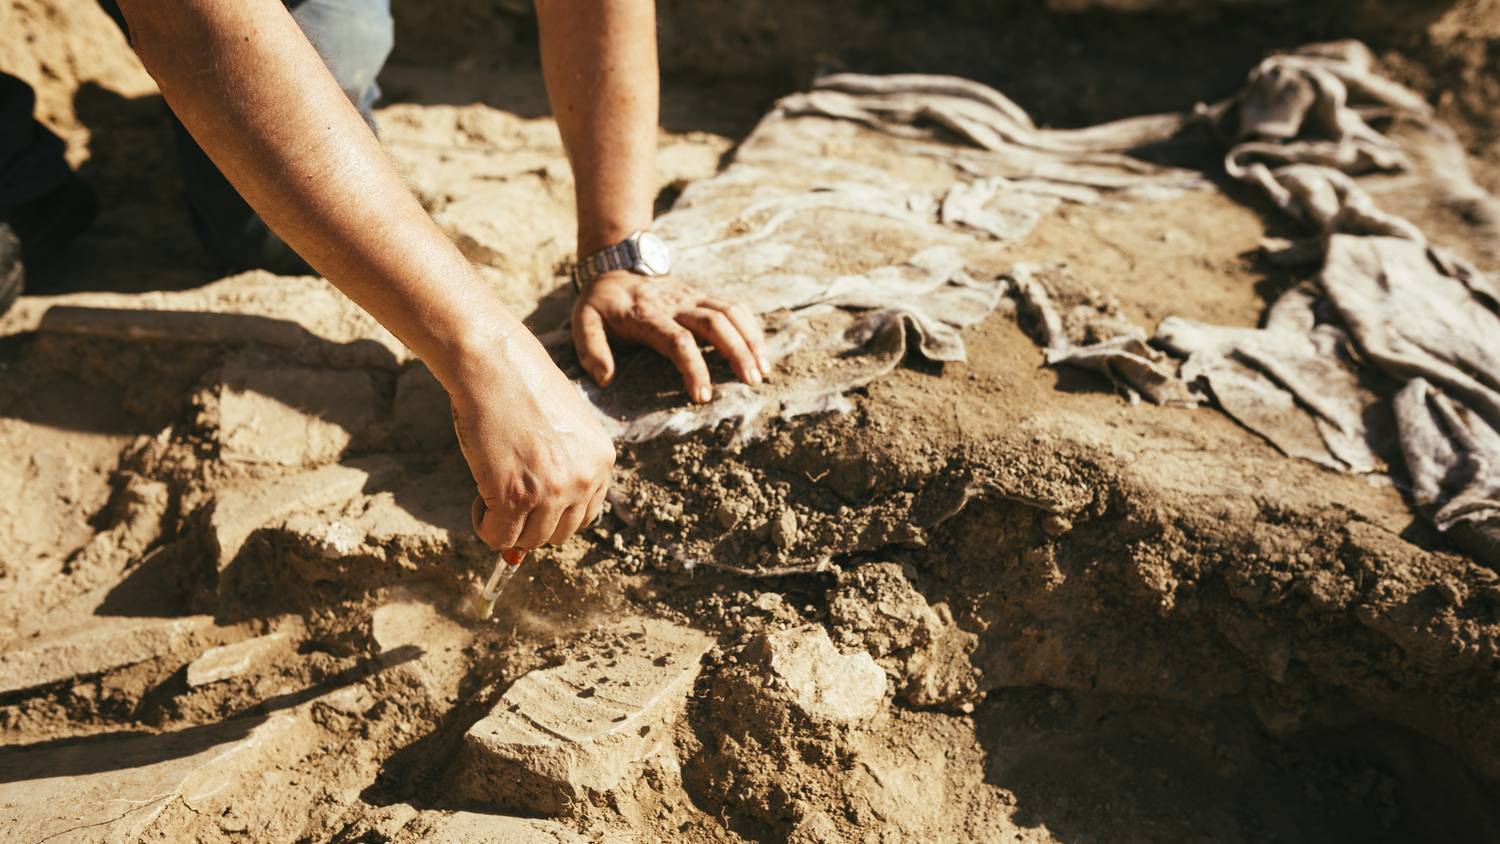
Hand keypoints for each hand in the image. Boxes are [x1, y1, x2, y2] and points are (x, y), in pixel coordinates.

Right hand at [449, 328, 615, 550]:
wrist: (494, 363)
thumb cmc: (520, 386)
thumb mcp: (559, 428)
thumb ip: (559, 469)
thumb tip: (533, 523)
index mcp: (602, 459)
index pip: (586, 513)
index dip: (555, 513)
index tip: (533, 500)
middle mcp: (584, 478)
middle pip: (561, 533)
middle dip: (533, 523)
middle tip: (508, 498)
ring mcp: (552, 491)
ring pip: (531, 540)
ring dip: (508, 527)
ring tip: (491, 496)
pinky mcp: (515, 496)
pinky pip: (500, 537)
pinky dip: (486, 527)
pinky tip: (479, 501)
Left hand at [571, 270, 769, 401]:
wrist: (615, 264)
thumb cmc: (601, 303)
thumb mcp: (583, 321)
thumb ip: (591, 349)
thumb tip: (605, 379)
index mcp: (648, 315)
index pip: (678, 340)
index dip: (693, 368)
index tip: (702, 396)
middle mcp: (676, 303)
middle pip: (715, 323)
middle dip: (736, 352)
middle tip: (750, 382)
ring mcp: (693, 297)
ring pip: (731, 312)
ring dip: (750, 340)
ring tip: (762, 370)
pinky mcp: (702, 296)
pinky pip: (734, 307)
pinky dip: (750, 327)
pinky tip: (760, 352)